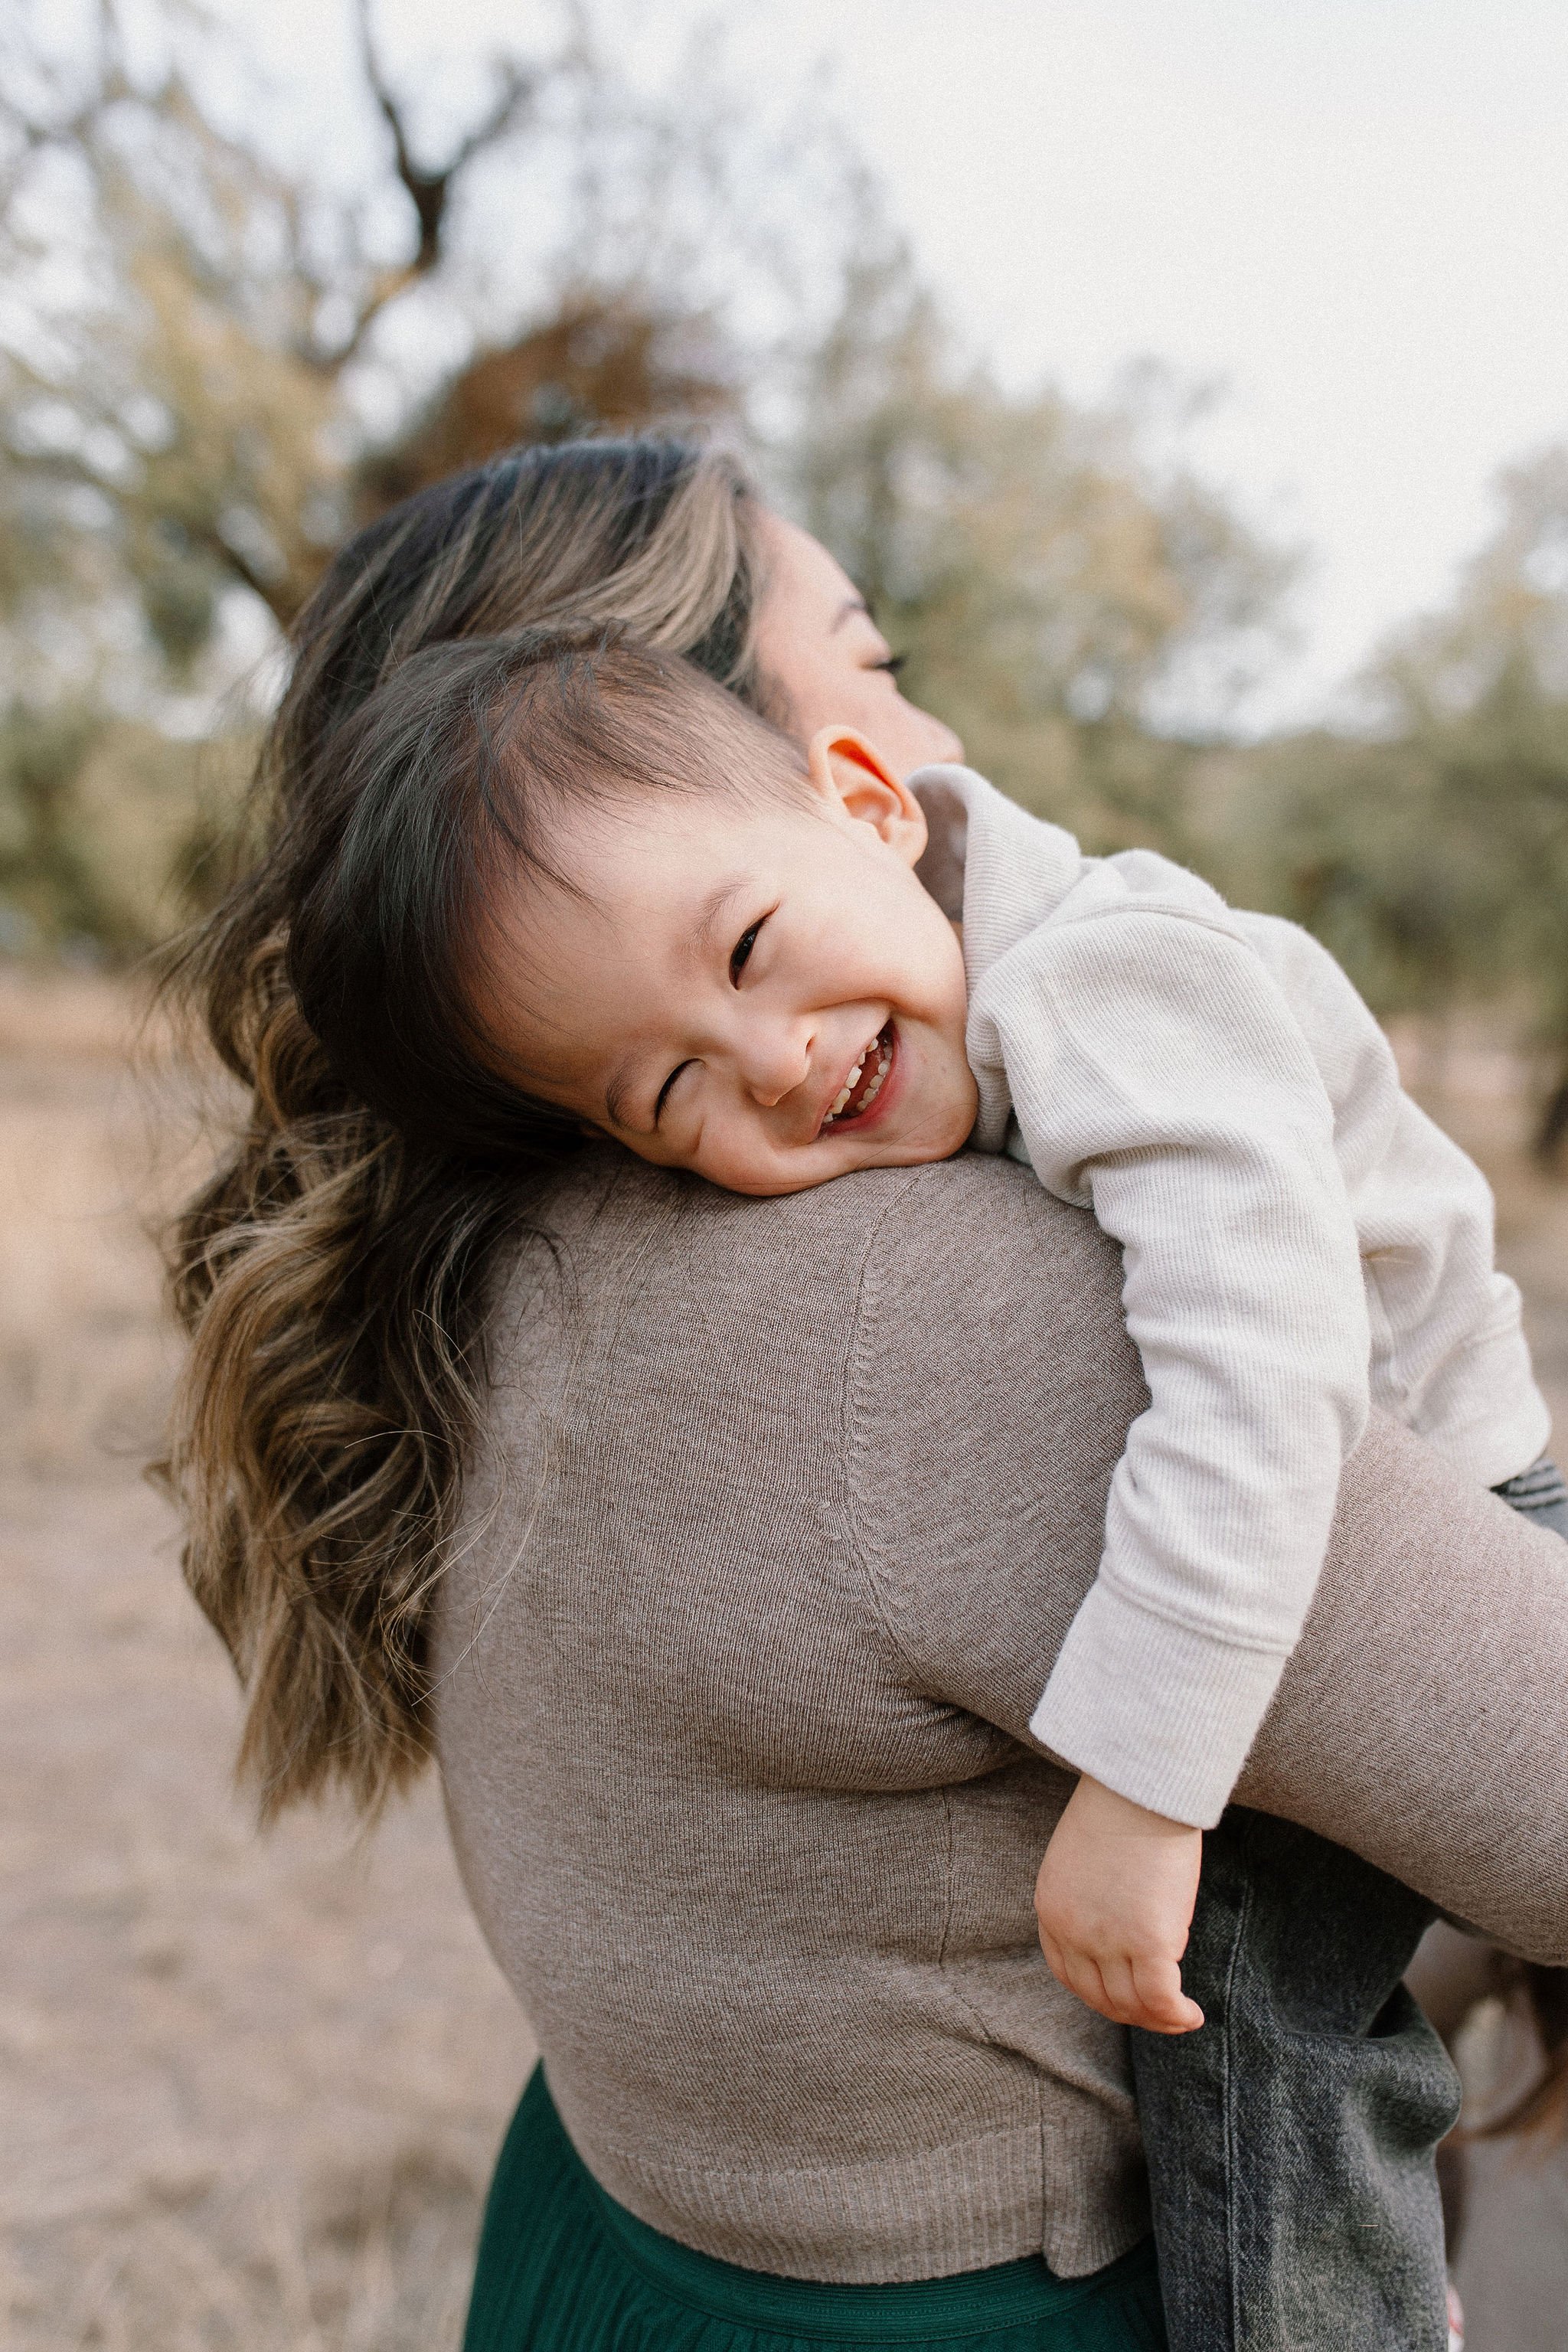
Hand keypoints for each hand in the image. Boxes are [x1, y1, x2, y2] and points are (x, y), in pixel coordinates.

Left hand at [1034, 1775, 1205, 2034]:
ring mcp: (1108, 1940)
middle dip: (1132, 2012)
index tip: (1127, 1995)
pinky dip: (1177, 2015)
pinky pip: (1161, 1999)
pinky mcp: (1148, 1941)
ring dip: (1158, 2020)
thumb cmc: (1121, 1806)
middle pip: (1099, 1997)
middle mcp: (1073, 1932)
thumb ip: (1093, 1897)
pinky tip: (1193, 2014)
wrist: (1139, 1785)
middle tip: (1161, 2011)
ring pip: (1131, 2005)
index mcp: (1052, 1909)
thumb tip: (1124, 1923)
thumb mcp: (1085, 1858)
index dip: (1099, 1993)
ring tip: (1181, 2016)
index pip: (1069, 1974)